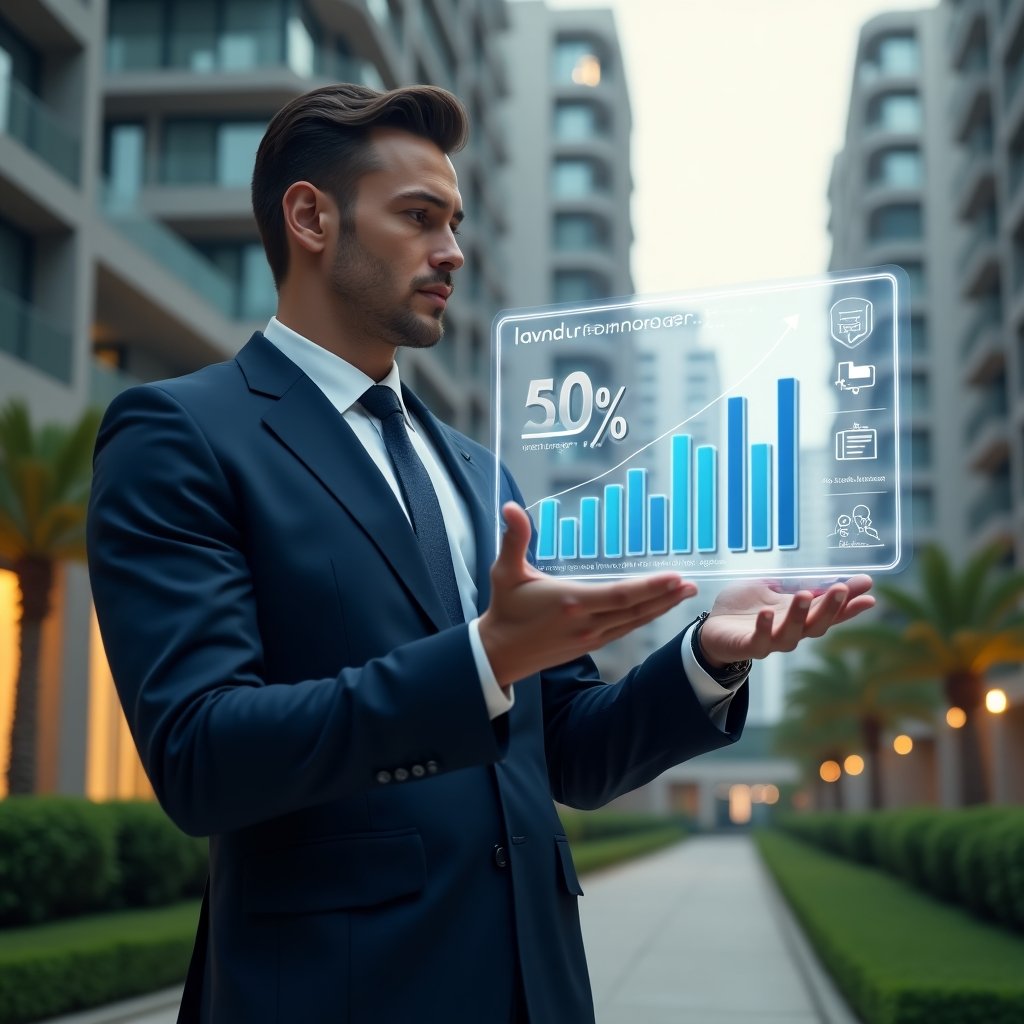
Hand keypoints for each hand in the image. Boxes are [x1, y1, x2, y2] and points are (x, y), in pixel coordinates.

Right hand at [478, 502, 696, 687]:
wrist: (499, 654)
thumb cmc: (504, 610)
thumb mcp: (505, 572)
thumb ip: (514, 538)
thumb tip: (511, 506)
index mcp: (571, 602)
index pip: (620, 594)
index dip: (650, 587)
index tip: (673, 576)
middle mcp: (587, 622)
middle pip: (636, 609)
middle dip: (666, 596)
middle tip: (692, 584)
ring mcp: (591, 637)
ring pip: (634, 621)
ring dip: (661, 607)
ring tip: (684, 593)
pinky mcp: (590, 644)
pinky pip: (625, 629)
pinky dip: (644, 617)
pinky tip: (657, 608)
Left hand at [698, 576, 874, 667]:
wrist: (713, 628)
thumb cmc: (747, 608)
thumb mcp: (776, 590)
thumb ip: (802, 585)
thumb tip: (831, 573)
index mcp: (799, 617)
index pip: (830, 612)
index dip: (850, 605)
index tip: (869, 592)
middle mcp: (790, 632)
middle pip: (816, 624)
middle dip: (830, 607)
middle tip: (840, 589)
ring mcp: (770, 641)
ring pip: (791, 634)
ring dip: (799, 615)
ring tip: (803, 595)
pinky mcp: (747, 646)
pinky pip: (759, 641)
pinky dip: (764, 628)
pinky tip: (767, 613)